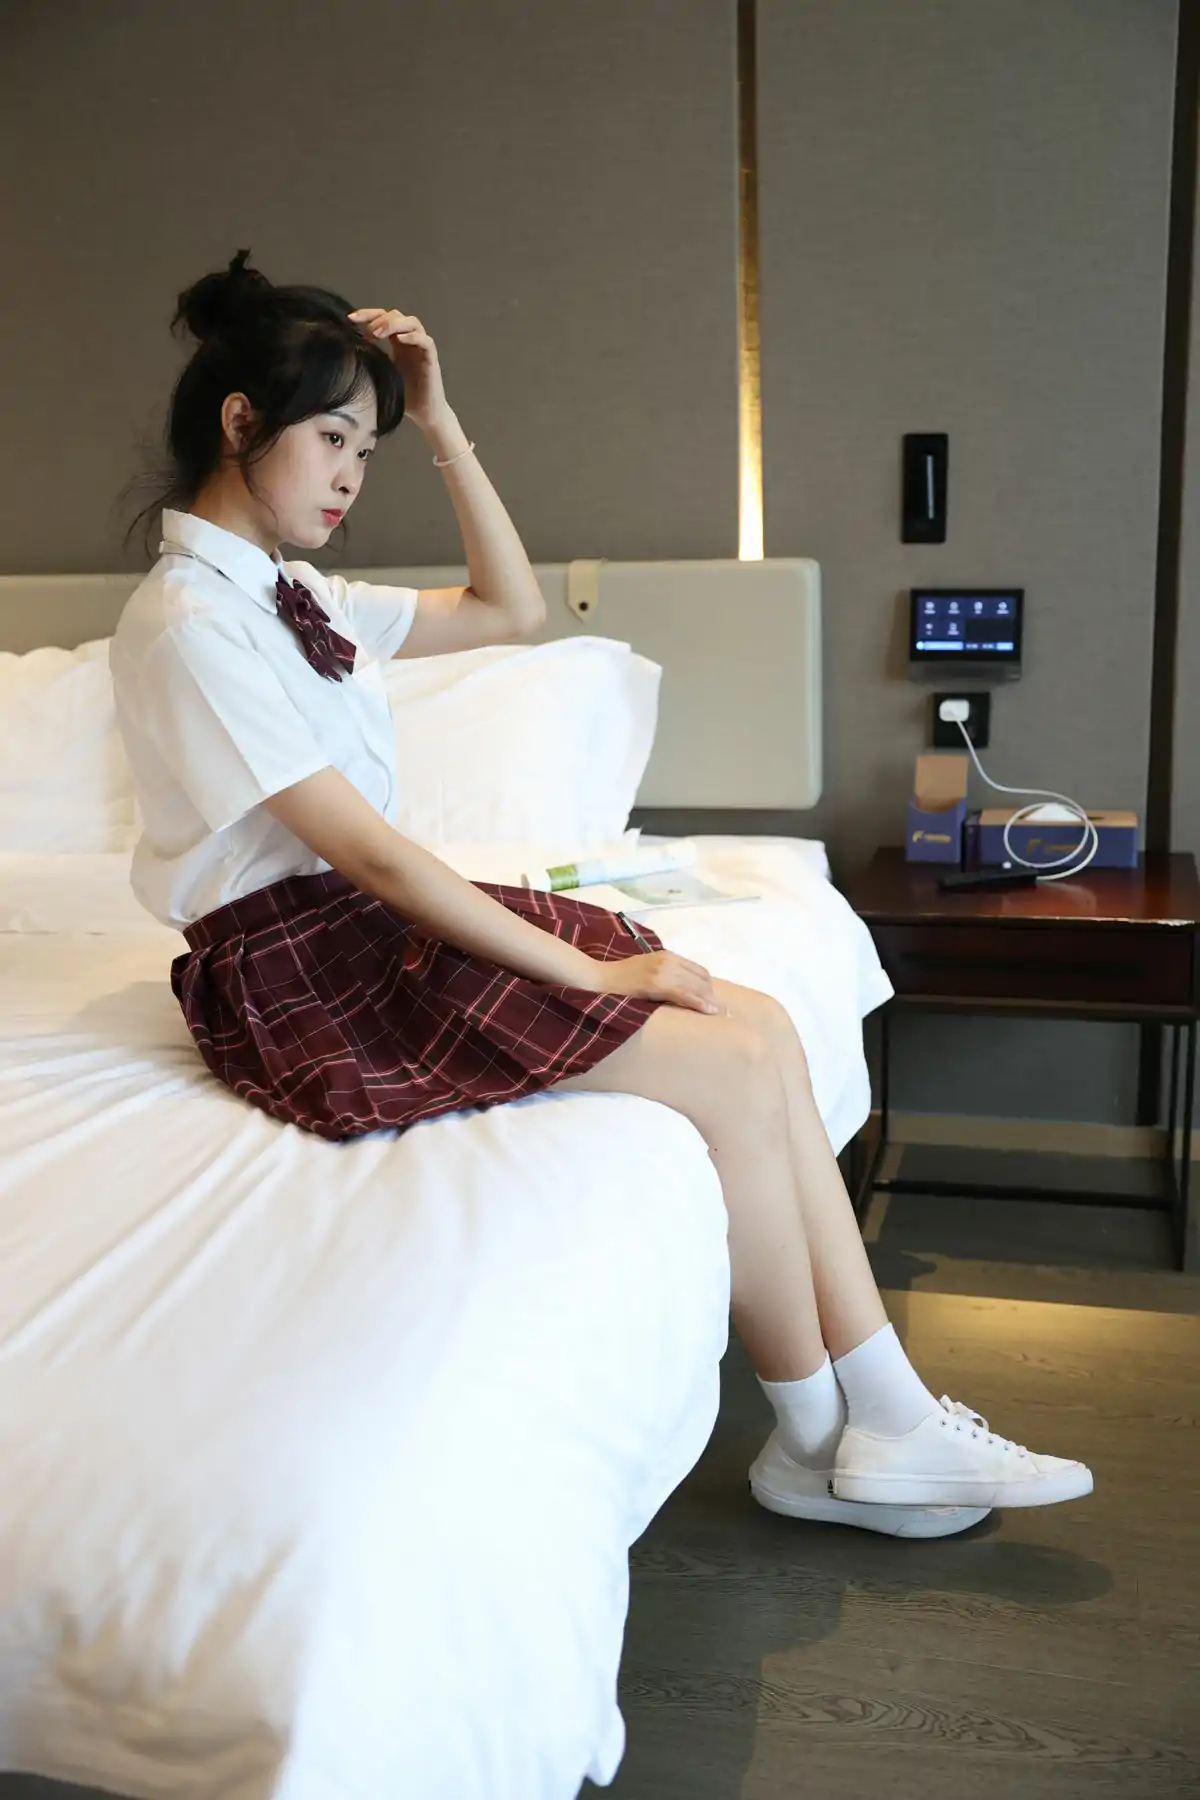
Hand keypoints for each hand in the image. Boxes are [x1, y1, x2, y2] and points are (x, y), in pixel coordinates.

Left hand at [347, 306, 447, 432]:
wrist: (424, 414)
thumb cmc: (403, 397)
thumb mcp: (380, 375)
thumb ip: (368, 361)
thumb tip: (345, 353)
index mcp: (396, 343)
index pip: (382, 318)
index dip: (366, 314)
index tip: (350, 319)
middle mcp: (409, 341)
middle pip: (396, 315)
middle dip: (378, 318)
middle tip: (365, 329)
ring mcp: (421, 348)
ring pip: (412, 322)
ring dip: (393, 324)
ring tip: (379, 333)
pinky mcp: (431, 359)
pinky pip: (425, 341)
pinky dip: (413, 337)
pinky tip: (399, 339)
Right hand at [582, 950, 723, 1015]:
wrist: (598, 978)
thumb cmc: (620, 979)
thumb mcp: (646, 970)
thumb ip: (665, 975)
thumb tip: (682, 990)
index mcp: (666, 956)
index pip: (698, 970)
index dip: (708, 987)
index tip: (714, 1002)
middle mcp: (668, 960)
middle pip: (701, 978)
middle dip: (712, 995)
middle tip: (722, 1012)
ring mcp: (662, 970)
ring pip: (696, 985)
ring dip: (710, 1001)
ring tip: (721, 1014)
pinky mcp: (655, 983)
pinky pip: (684, 993)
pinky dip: (699, 1002)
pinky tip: (709, 1011)